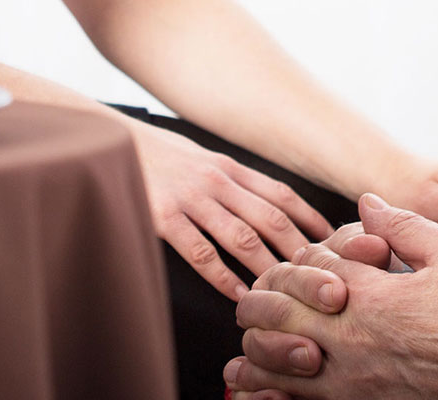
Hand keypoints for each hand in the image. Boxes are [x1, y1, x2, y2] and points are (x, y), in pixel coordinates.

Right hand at [124, 118, 335, 300]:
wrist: (106, 141)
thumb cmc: (154, 155)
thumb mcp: (198, 157)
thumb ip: (227, 179)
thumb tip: (260, 200)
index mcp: (228, 167)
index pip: (281, 193)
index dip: (309, 217)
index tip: (331, 239)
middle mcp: (217, 180)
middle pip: (271, 217)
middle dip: (299, 247)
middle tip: (321, 274)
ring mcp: (191, 198)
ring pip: (242, 236)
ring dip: (267, 266)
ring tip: (286, 291)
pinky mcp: (164, 217)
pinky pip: (201, 252)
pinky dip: (223, 277)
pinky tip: (238, 295)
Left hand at [226, 194, 437, 399]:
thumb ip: (400, 225)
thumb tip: (366, 203)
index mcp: (374, 295)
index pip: (310, 270)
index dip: (304, 260)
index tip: (311, 261)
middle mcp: (356, 339)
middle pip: (279, 316)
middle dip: (262, 302)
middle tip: (255, 297)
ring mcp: (357, 378)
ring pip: (279, 366)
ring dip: (256, 352)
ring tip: (244, 348)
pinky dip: (274, 396)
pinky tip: (258, 392)